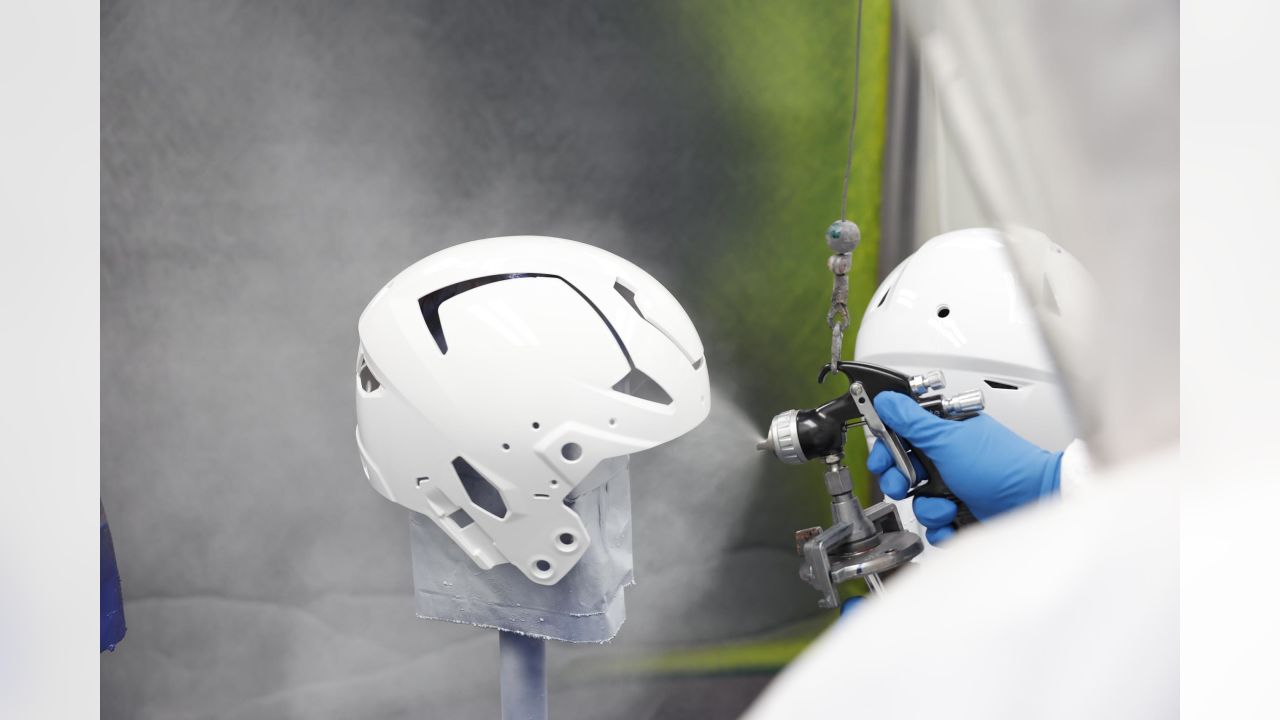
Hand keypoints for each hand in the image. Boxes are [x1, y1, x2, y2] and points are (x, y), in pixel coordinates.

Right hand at [866, 392, 1062, 543]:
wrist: (1034, 501)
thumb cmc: (1001, 466)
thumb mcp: (948, 439)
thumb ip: (911, 421)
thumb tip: (887, 401)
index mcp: (944, 433)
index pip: (901, 436)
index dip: (886, 447)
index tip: (882, 458)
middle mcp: (948, 459)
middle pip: (903, 471)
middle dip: (900, 481)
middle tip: (906, 484)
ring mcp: (955, 487)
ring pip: (917, 501)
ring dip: (928, 507)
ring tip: (946, 505)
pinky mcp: (961, 514)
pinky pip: (934, 524)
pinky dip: (941, 526)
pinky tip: (954, 520)